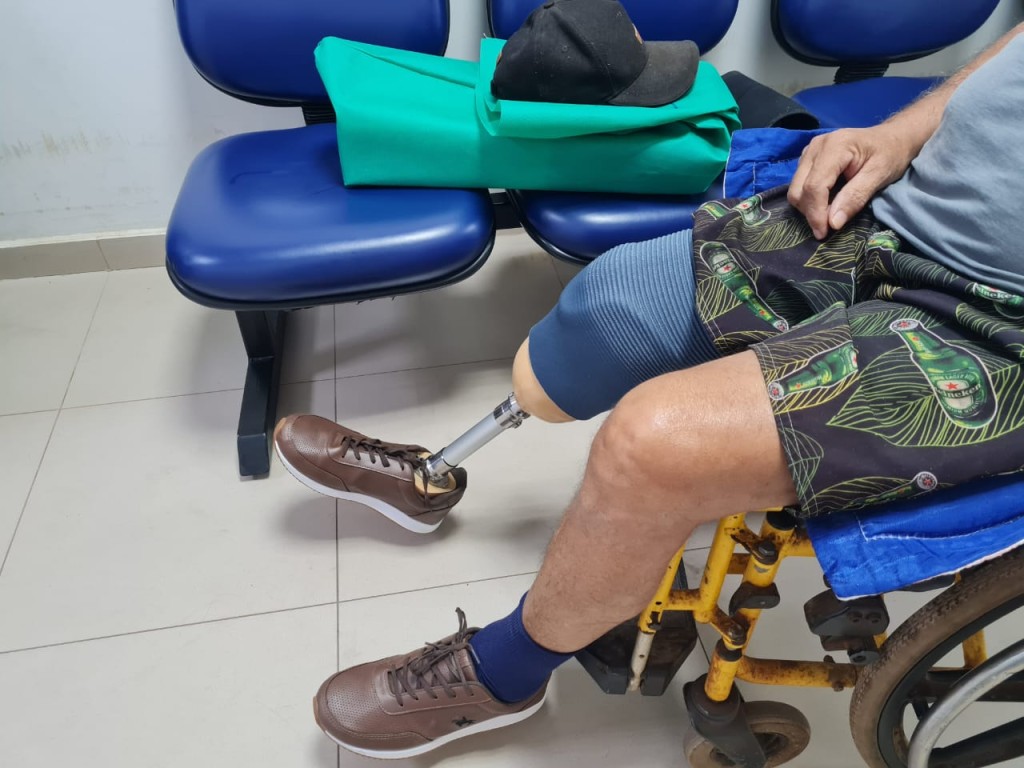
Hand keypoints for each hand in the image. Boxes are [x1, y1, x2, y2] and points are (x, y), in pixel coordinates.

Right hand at [788, 126, 914, 238]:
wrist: (891, 137)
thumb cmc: (890, 154)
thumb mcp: (879, 176)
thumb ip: (855, 197)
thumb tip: (833, 223)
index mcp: (835, 146)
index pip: (814, 186)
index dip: (816, 213)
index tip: (824, 233)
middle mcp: (816, 146)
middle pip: (798, 189)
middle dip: (810, 212)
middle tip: (828, 227)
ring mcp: (809, 151)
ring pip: (794, 188)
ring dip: (808, 207)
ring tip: (829, 213)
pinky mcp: (807, 158)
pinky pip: (798, 184)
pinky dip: (809, 199)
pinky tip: (827, 201)